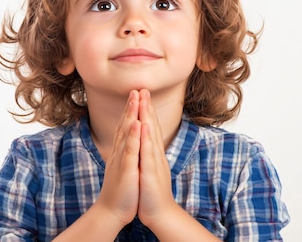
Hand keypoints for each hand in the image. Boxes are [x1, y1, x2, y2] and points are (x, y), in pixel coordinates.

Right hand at [95, 90, 140, 225]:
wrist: (112, 210)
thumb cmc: (121, 189)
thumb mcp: (125, 166)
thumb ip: (127, 151)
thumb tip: (130, 140)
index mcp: (122, 151)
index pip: (127, 126)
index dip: (132, 109)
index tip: (137, 93)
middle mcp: (120, 152)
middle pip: (125, 125)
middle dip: (131, 106)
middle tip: (136, 88)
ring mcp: (122, 160)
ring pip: (126, 134)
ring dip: (130, 115)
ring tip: (136, 98)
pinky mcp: (126, 170)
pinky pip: (129, 151)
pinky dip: (132, 137)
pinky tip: (136, 125)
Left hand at [136, 89, 176, 227]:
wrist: (160, 213)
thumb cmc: (152, 191)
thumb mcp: (148, 167)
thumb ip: (147, 153)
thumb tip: (145, 141)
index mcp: (152, 153)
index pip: (149, 128)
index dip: (146, 111)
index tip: (142, 94)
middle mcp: (155, 155)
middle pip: (151, 127)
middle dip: (147, 107)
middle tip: (143, 88)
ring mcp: (154, 163)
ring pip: (150, 136)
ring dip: (147, 117)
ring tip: (144, 101)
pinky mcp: (150, 173)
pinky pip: (147, 153)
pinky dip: (145, 139)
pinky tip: (143, 127)